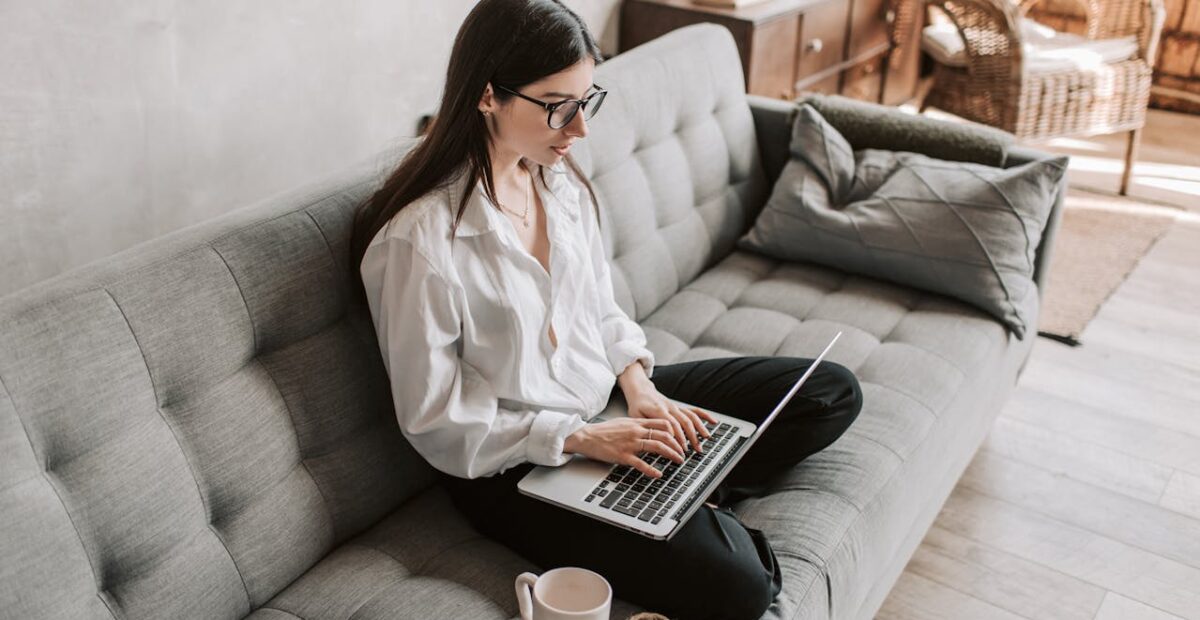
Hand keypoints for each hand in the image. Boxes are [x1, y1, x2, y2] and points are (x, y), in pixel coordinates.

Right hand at [563, 418, 686, 478]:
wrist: (587, 436)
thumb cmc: (604, 431)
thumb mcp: (624, 423)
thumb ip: (638, 425)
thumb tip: (650, 429)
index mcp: (637, 423)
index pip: (663, 423)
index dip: (676, 431)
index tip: (681, 439)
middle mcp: (636, 431)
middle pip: (664, 435)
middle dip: (678, 444)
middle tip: (684, 452)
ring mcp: (630, 444)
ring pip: (657, 446)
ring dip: (671, 454)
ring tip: (678, 460)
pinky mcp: (623, 456)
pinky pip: (641, 464)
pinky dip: (652, 470)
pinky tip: (658, 474)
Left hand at [624, 382, 717, 455]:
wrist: (640, 390)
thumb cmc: (637, 405)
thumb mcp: (635, 416)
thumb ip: (646, 426)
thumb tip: (654, 438)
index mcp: (658, 410)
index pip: (672, 425)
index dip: (678, 437)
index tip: (681, 449)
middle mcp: (670, 408)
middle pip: (684, 422)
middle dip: (692, 436)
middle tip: (696, 449)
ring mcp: (676, 407)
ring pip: (691, 417)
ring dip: (700, 428)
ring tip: (706, 439)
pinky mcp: (679, 407)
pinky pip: (693, 411)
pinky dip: (704, 416)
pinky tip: (713, 422)